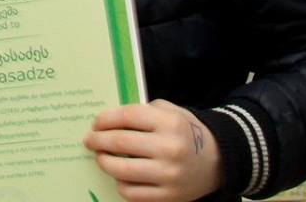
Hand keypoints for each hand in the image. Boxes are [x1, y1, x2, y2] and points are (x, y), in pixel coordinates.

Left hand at [85, 101, 222, 201]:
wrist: (216, 162)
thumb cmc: (185, 132)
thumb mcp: (170, 111)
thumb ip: (143, 111)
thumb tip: (108, 120)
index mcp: (169, 122)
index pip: (127, 116)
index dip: (105, 119)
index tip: (95, 123)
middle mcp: (169, 148)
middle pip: (119, 143)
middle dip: (97, 140)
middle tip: (89, 140)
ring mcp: (168, 175)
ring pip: (121, 170)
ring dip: (104, 162)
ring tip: (100, 157)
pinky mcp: (168, 197)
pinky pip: (131, 193)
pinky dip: (120, 184)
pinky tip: (119, 176)